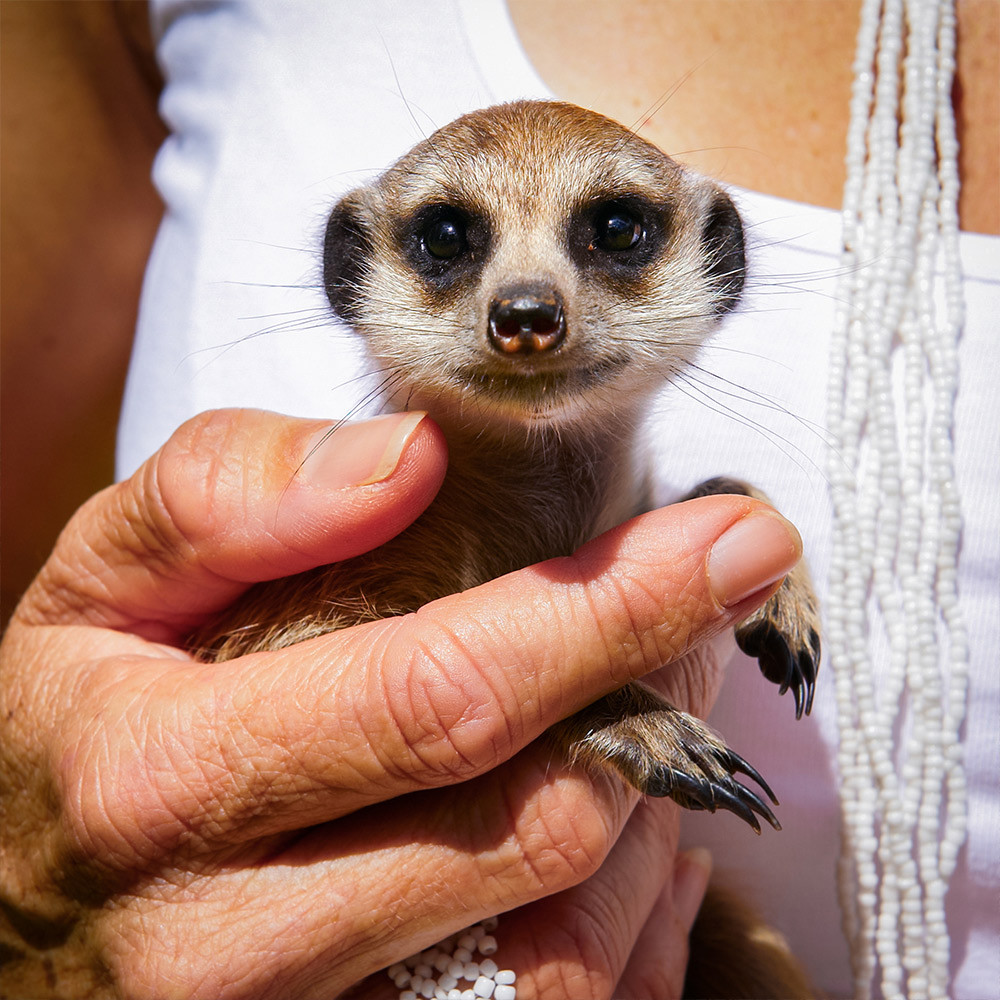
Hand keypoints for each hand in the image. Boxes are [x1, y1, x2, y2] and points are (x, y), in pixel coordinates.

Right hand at [1, 409, 800, 998]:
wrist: (19, 913)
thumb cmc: (74, 732)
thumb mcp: (103, 584)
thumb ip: (227, 497)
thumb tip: (408, 460)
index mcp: (165, 784)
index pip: (443, 694)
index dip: (611, 611)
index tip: (733, 539)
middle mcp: (227, 948)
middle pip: (534, 830)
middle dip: (655, 694)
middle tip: (704, 601)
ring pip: (565, 951)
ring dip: (653, 806)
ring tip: (660, 700)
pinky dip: (636, 921)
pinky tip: (634, 833)